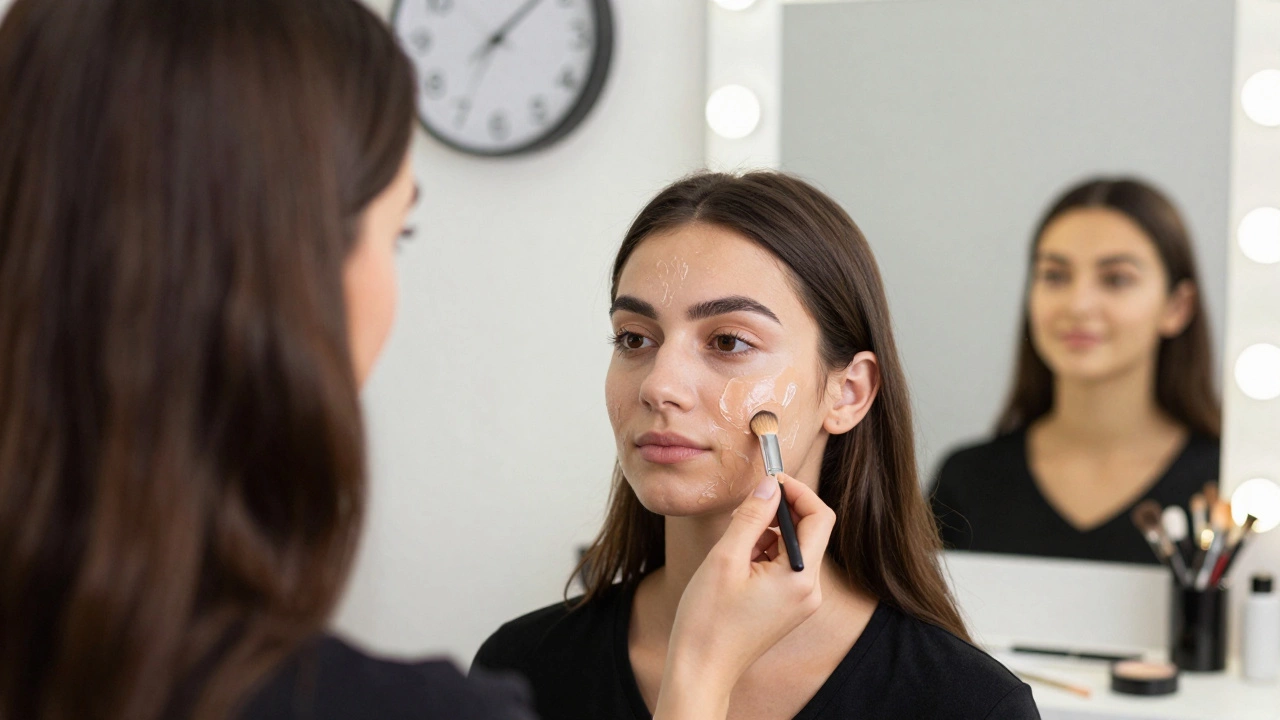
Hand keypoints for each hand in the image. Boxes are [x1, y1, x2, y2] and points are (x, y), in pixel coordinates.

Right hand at [652, 474, 836, 719]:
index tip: (771, 480)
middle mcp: (810, 590)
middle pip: (809, 532)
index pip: (820, 517)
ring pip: (794, 548)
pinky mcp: (789, 607)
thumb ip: (752, 516)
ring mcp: (801, 601)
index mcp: (801, 577)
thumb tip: (770, 486)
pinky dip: (764, 554)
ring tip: (733, 547)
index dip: (798, 492)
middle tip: (744, 510)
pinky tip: (737, 564)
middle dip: (778, 514)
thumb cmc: (709, 619)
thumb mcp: (726, 558)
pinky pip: (785, 567)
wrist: (702, 668)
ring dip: (767, 535)